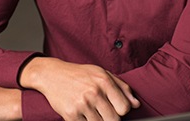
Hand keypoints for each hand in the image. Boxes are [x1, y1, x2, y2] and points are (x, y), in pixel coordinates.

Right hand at [20, 57, 139, 119]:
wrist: (52, 74)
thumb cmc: (80, 74)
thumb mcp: (101, 73)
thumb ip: (121, 87)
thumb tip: (136, 104)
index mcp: (103, 81)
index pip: (124, 108)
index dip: (121, 110)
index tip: (114, 106)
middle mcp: (94, 92)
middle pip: (114, 120)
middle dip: (110, 118)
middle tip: (102, 110)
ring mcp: (82, 104)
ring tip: (91, 111)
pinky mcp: (70, 115)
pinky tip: (82, 114)